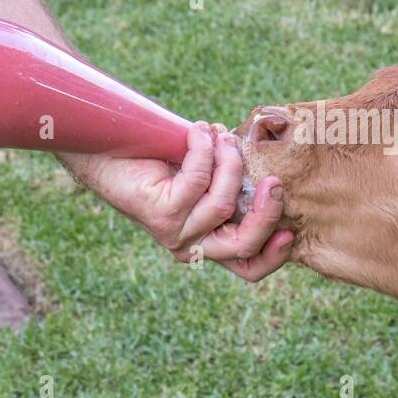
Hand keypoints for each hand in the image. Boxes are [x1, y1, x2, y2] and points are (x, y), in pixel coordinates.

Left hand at [64, 122, 292, 281]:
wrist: (107, 148)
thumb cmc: (161, 158)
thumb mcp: (209, 174)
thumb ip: (236, 181)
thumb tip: (269, 168)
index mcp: (210, 241)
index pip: (249, 267)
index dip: (274, 255)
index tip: (290, 229)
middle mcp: (192, 245)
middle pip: (243, 246)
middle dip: (266, 211)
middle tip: (273, 179)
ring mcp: (174, 233)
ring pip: (223, 204)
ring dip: (229, 161)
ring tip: (219, 135)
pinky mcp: (160, 214)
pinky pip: (198, 181)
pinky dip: (203, 149)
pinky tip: (197, 131)